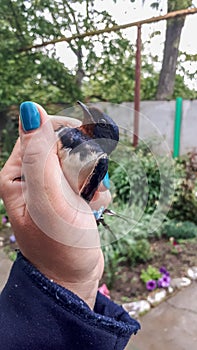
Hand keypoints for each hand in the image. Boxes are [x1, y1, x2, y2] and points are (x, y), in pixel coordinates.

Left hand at [0, 102, 109, 308]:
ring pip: (83, 162)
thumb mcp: (47, 199)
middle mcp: (33, 178)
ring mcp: (53, 187)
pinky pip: (91, 179)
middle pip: (66, 146)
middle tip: (83, 189)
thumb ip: (39, 154)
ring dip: (94, 180)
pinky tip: (93, 210)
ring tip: (89, 204)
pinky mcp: (70, 196)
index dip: (66, 135)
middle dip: (83, 164)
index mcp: (17, 173)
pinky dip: (98, 192)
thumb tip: (30, 109)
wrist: (74, 276)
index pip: (42, 132)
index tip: (84, 147)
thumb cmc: (58, 244)